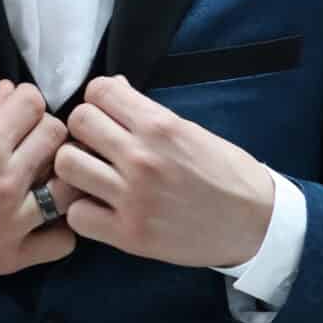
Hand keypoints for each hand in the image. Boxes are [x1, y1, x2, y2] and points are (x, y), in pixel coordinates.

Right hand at [0, 80, 84, 289]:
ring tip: (43, 180)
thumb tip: (10, 91)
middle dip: (43, 132)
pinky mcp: (11, 257)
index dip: (26, 103)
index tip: (18, 114)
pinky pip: (63, 241)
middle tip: (29, 145)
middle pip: (56, 135)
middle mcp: (2, 183)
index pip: (34, 103)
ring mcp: (11, 223)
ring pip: (70, 186)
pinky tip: (42, 220)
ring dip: (59, 177)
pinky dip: (58, 229)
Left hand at [52, 74, 274, 267]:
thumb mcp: (191, 130)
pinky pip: (77, 215)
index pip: (98, 91)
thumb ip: (147, 112)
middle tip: (97, 145)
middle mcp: (142, 158)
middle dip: (83, 130)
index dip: (99, 101)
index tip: (108, 115)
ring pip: (67, 164)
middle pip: (77, 121)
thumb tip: (112, 88)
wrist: (255, 223)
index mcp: (160, 125)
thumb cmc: (226, 173)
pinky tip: (100, 208)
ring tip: (93, 175)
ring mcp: (133, 198)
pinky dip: (83, 211)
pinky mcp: (129, 235)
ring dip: (75, 167)